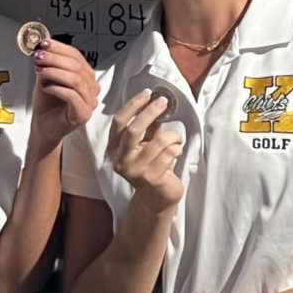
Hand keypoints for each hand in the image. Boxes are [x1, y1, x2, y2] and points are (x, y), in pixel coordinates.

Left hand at [30, 39, 98, 150]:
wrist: (43, 127)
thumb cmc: (47, 104)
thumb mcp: (46, 78)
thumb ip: (48, 64)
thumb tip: (44, 48)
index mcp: (86, 76)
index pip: (77, 57)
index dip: (60, 48)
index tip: (45, 44)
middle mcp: (91, 88)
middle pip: (77, 67)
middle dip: (55, 59)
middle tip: (39, 56)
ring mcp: (90, 102)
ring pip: (76, 80)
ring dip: (55, 72)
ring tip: (40, 70)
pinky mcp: (83, 114)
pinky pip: (72, 96)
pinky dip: (57, 88)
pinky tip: (46, 87)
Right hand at [107, 89, 183, 210]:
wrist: (156, 199)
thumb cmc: (151, 166)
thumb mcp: (145, 145)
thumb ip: (147, 128)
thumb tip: (155, 103)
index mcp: (115, 149)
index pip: (119, 122)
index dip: (133, 105)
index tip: (148, 93)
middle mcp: (121, 161)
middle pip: (134, 129)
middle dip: (151, 112)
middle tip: (163, 102)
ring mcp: (136, 171)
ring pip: (159, 140)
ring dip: (173, 135)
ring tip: (176, 140)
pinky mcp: (153, 178)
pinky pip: (171, 152)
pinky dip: (178, 148)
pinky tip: (176, 153)